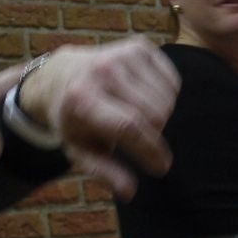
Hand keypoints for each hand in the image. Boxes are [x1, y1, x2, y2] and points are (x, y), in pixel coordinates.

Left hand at [18, 36, 179, 199]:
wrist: (64, 74)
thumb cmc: (74, 118)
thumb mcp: (78, 149)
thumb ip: (103, 171)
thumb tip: (130, 191)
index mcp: (83, 98)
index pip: (130, 127)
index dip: (151, 151)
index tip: (161, 167)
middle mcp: (103, 71)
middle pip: (154, 115)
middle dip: (155, 136)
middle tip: (140, 141)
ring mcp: (122, 54)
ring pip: (167, 100)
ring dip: (161, 117)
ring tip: (137, 117)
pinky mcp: (139, 45)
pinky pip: (173, 82)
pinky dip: (167, 97)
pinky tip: (144, 97)